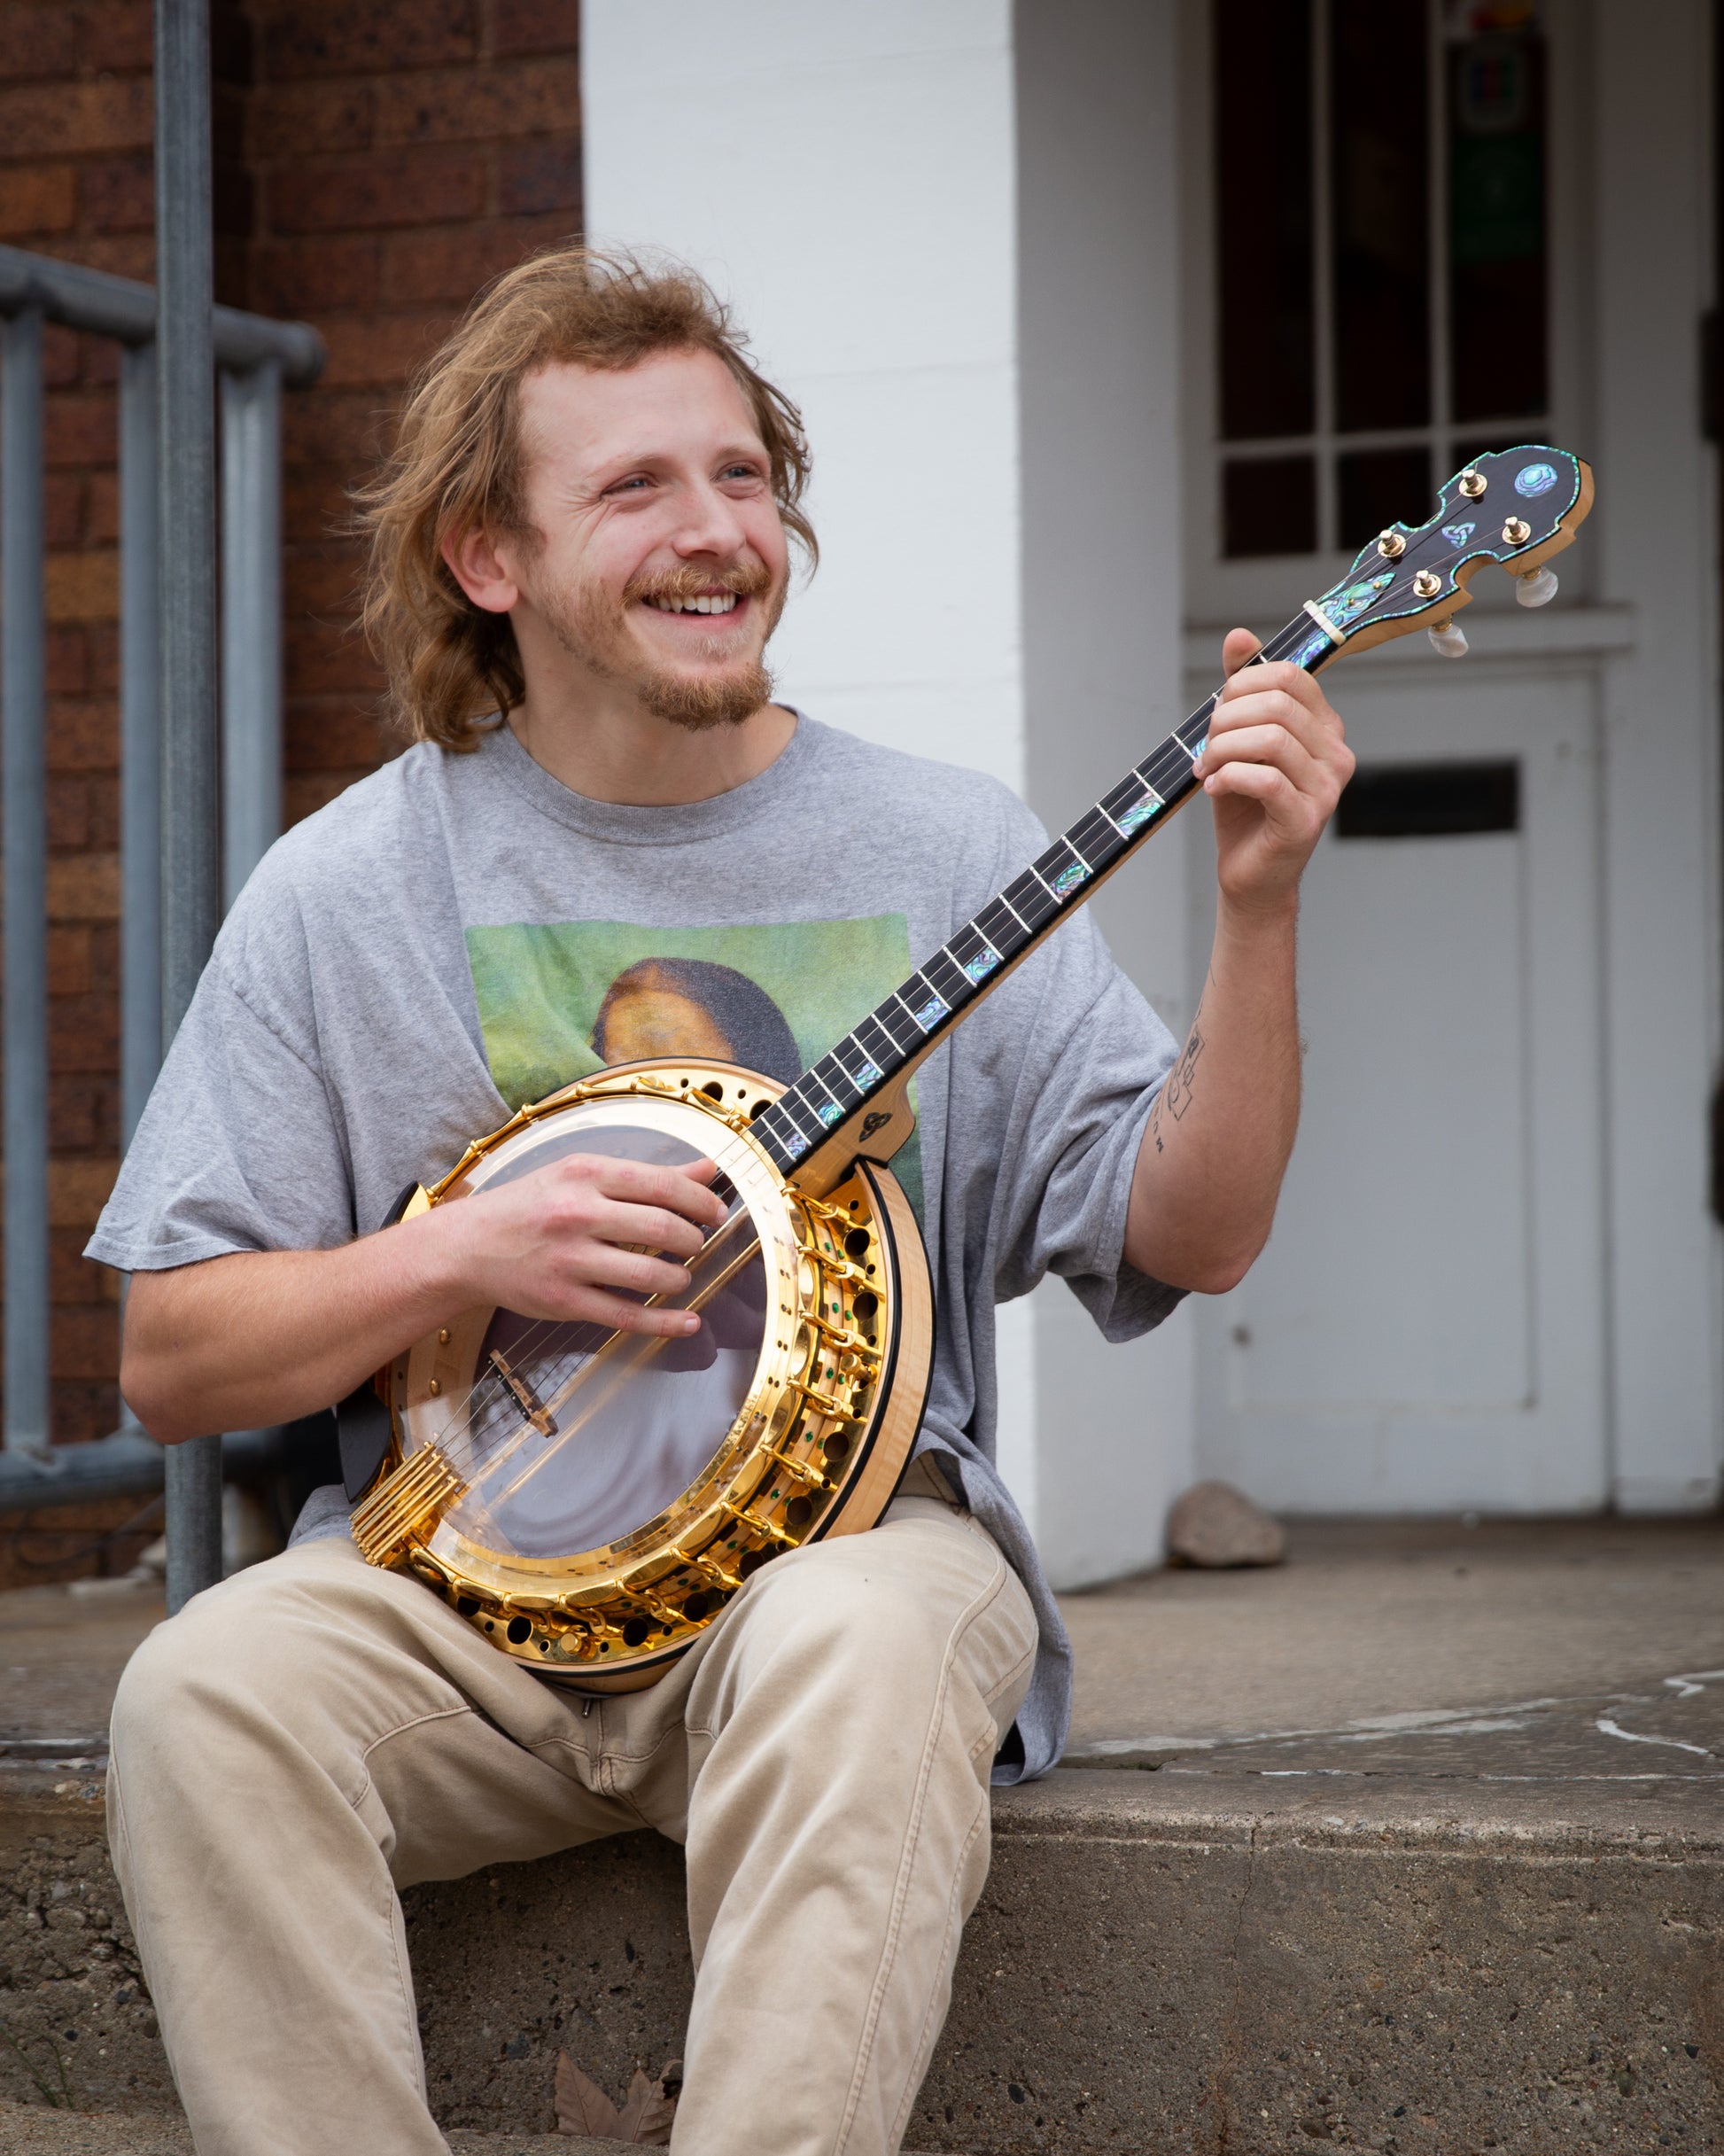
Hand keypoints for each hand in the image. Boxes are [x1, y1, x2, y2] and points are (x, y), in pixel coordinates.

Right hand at [416, 1151, 727, 1337]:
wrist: (468, 1247)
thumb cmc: (530, 1206)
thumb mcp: (582, 1175)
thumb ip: (647, 1175)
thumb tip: (708, 1169)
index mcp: (586, 1174)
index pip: (662, 1185)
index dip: (701, 1201)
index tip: (716, 1213)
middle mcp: (578, 1214)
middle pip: (662, 1228)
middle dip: (693, 1240)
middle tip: (697, 1244)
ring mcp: (570, 1260)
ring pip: (650, 1275)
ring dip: (680, 1279)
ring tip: (681, 1276)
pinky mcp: (564, 1301)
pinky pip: (627, 1316)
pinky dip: (665, 1322)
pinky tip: (688, 1321)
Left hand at [1197, 628, 1353, 914]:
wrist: (1250, 874)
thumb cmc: (1245, 807)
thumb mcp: (1238, 740)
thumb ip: (1242, 689)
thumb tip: (1239, 636)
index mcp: (1325, 727)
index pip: (1289, 675)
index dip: (1241, 685)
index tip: (1216, 716)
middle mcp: (1337, 753)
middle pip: (1277, 704)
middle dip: (1225, 720)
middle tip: (1204, 749)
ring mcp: (1327, 788)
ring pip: (1270, 739)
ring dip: (1222, 750)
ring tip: (1206, 770)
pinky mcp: (1307, 820)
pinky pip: (1266, 779)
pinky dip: (1228, 778)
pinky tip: (1213, 788)